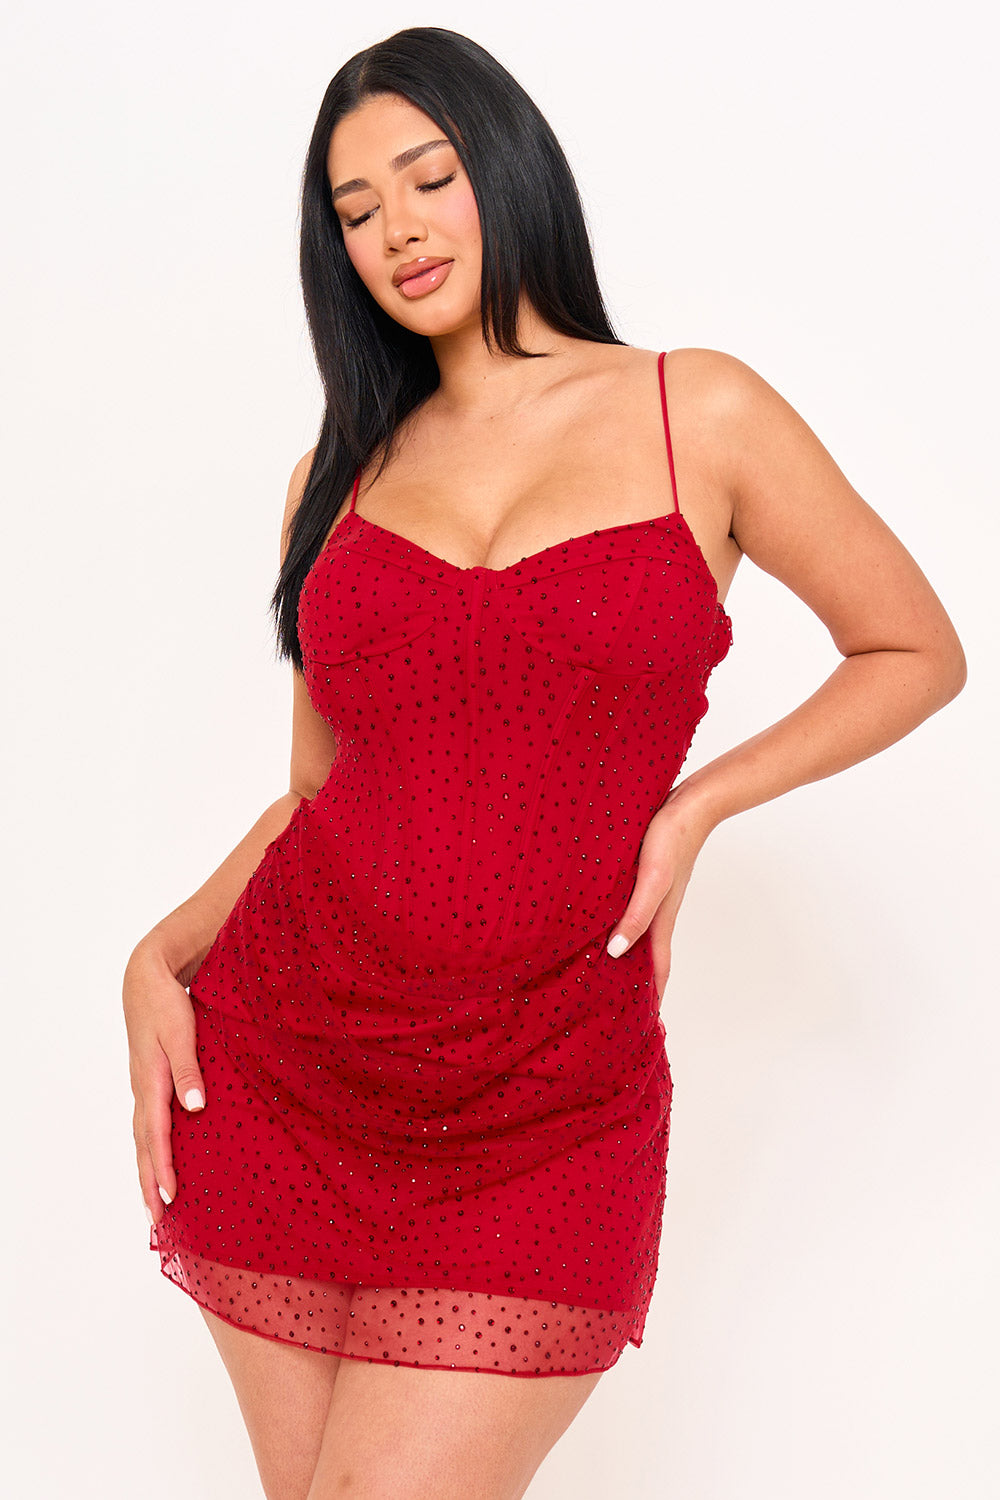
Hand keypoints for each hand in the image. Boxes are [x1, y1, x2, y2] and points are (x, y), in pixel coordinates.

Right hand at [123, 942, 206, 1225]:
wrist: (145, 979)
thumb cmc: (167, 1004)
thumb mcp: (182, 1032)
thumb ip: (189, 1070)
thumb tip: (195, 1108)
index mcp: (151, 1082)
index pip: (156, 1135)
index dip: (162, 1167)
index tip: (171, 1196)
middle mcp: (143, 1090)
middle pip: (143, 1146)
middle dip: (149, 1183)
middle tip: (157, 1220)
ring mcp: (143, 1087)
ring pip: (143, 1138)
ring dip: (147, 1170)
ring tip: (154, 1202)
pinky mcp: (149, 1082)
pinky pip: (148, 1124)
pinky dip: (151, 1149)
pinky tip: (159, 1160)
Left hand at [605, 791, 715, 1002]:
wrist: (691, 804)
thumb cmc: (671, 838)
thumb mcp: (652, 879)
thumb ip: (636, 915)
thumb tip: (615, 952)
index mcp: (661, 919)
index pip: (658, 969)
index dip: (653, 997)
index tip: (646, 1024)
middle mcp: (659, 912)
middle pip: (649, 957)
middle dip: (639, 984)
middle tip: (620, 1007)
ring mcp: (655, 896)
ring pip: (641, 935)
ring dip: (631, 957)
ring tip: (611, 973)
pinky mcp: (649, 879)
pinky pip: (635, 912)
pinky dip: (626, 927)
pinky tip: (610, 922)